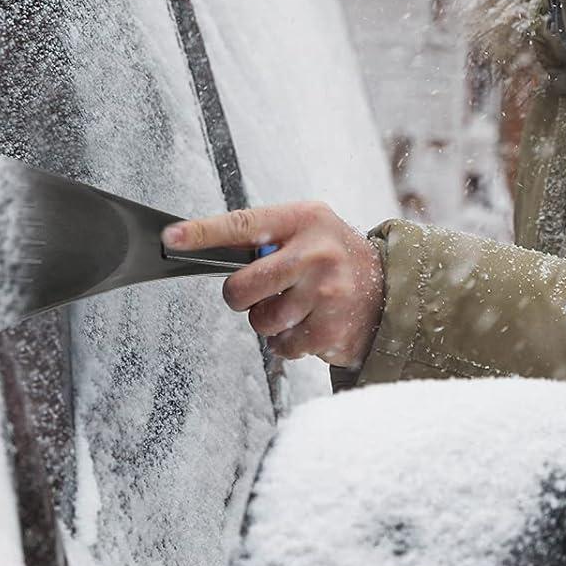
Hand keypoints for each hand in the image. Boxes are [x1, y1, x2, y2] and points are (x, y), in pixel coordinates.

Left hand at [163, 202, 384, 366]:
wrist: (394, 290)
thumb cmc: (335, 258)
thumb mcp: (309, 231)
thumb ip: (267, 239)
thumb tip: (207, 253)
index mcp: (304, 219)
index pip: (242, 224)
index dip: (202, 233)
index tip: (171, 238)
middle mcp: (316, 252)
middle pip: (242, 287)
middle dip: (241, 297)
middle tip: (262, 293)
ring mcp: (326, 292)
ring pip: (261, 321)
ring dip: (271, 321)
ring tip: (299, 306)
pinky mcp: (330, 329)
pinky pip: (281, 346)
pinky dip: (290, 341)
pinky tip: (312, 324)